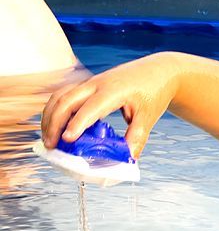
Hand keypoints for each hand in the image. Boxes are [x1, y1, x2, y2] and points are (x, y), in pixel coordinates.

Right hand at [40, 53, 177, 158]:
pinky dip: (56, 109)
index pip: (90, 108)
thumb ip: (137, 137)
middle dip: (54, 122)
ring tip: (49, 138)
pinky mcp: (88, 84)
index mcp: (114, 91)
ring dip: (50, 116)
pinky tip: (55, 125)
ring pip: (61, 96)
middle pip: (66, 100)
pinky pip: (65, 94)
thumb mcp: (148, 117)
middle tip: (51, 145)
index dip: (77, 123)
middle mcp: (97, 84)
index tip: (67, 139)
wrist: (158, 71)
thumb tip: (127, 159)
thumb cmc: (153, 92)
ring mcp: (90, 82)